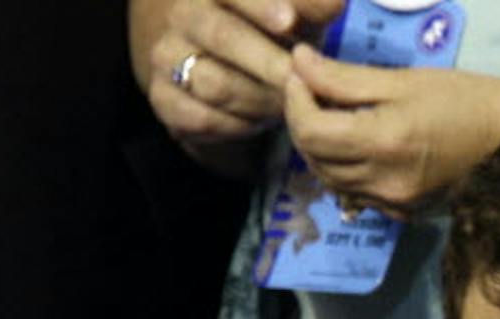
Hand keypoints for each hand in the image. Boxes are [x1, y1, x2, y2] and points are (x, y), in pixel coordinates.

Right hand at [136, 0, 339, 157]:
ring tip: (283, 103)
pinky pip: (201, 117)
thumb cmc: (277, 40)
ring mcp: (168, 55)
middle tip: (298, 81)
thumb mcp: (302, 19)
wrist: (241, 82)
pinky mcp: (164, 97)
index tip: (289, 21)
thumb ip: (313, 6)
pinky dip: (235, 125)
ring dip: (257, 99)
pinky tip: (254, 121)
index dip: (260, 5)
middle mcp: (185, 14)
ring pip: (212, 81)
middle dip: (268, 63)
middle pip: (221, 35)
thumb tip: (335, 1)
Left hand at [285, 44, 499, 214]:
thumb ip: (345, 78)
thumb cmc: (466, 100)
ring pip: (331, 181)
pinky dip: (346, 171)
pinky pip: (357, 195)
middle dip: (303, 123)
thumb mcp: (405, 80)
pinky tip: (361, 149)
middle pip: (314, 159)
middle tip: (312, 92)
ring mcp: (395, 204)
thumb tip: (299, 65)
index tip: (300, 74)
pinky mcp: (405, 214)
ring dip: (320, 150)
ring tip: (333, 118)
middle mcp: (384, 183)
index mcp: (384, 143)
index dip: (295, 101)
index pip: (310, 131)